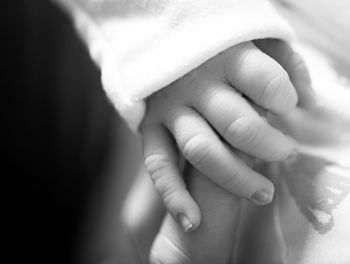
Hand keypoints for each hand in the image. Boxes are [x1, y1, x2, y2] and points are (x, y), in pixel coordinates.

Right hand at [140, 39, 312, 230]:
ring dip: (236, 177)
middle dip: (271, 145)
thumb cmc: (219, 48)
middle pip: (238, 124)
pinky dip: (173, 195)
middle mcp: (196, 84)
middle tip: (284, 151)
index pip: (266, 83)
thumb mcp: (255, 39)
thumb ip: (286, 62)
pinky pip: (158, 165)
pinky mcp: (151, 127)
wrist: (166, 44)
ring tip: (263, 193)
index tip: (286, 106)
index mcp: (226, 57)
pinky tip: (193, 220)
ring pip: (201, 150)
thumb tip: (307, 99)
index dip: (285, 99)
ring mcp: (170, 108)